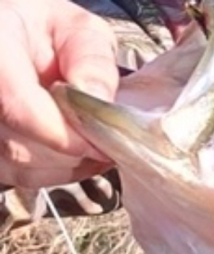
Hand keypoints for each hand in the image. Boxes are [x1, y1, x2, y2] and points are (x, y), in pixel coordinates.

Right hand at [0, 0, 118, 186]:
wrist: (18, 37)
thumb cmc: (47, 32)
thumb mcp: (78, 29)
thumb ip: (92, 59)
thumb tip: (99, 101)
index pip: (19, 106)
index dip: (63, 133)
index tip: (102, 141)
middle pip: (21, 146)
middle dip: (74, 151)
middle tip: (108, 141)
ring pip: (20, 166)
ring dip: (68, 164)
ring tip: (94, 142)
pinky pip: (19, 176)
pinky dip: (56, 171)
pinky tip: (78, 151)